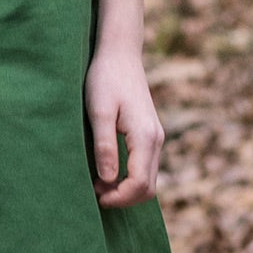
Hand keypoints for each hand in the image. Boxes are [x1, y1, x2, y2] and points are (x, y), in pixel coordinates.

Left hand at [85, 45, 164, 208]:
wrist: (120, 54)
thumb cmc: (105, 78)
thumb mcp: (98, 111)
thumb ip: (104, 146)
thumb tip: (107, 179)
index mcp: (145, 136)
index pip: (139, 184)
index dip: (119, 198)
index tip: (96, 197)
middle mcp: (156, 140)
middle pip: (149, 187)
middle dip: (124, 198)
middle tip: (95, 193)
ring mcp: (155, 137)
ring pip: (148, 179)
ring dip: (126, 189)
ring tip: (98, 183)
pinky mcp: (150, 134)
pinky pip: (145, 167)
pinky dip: (129, 177)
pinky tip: (107, 171)